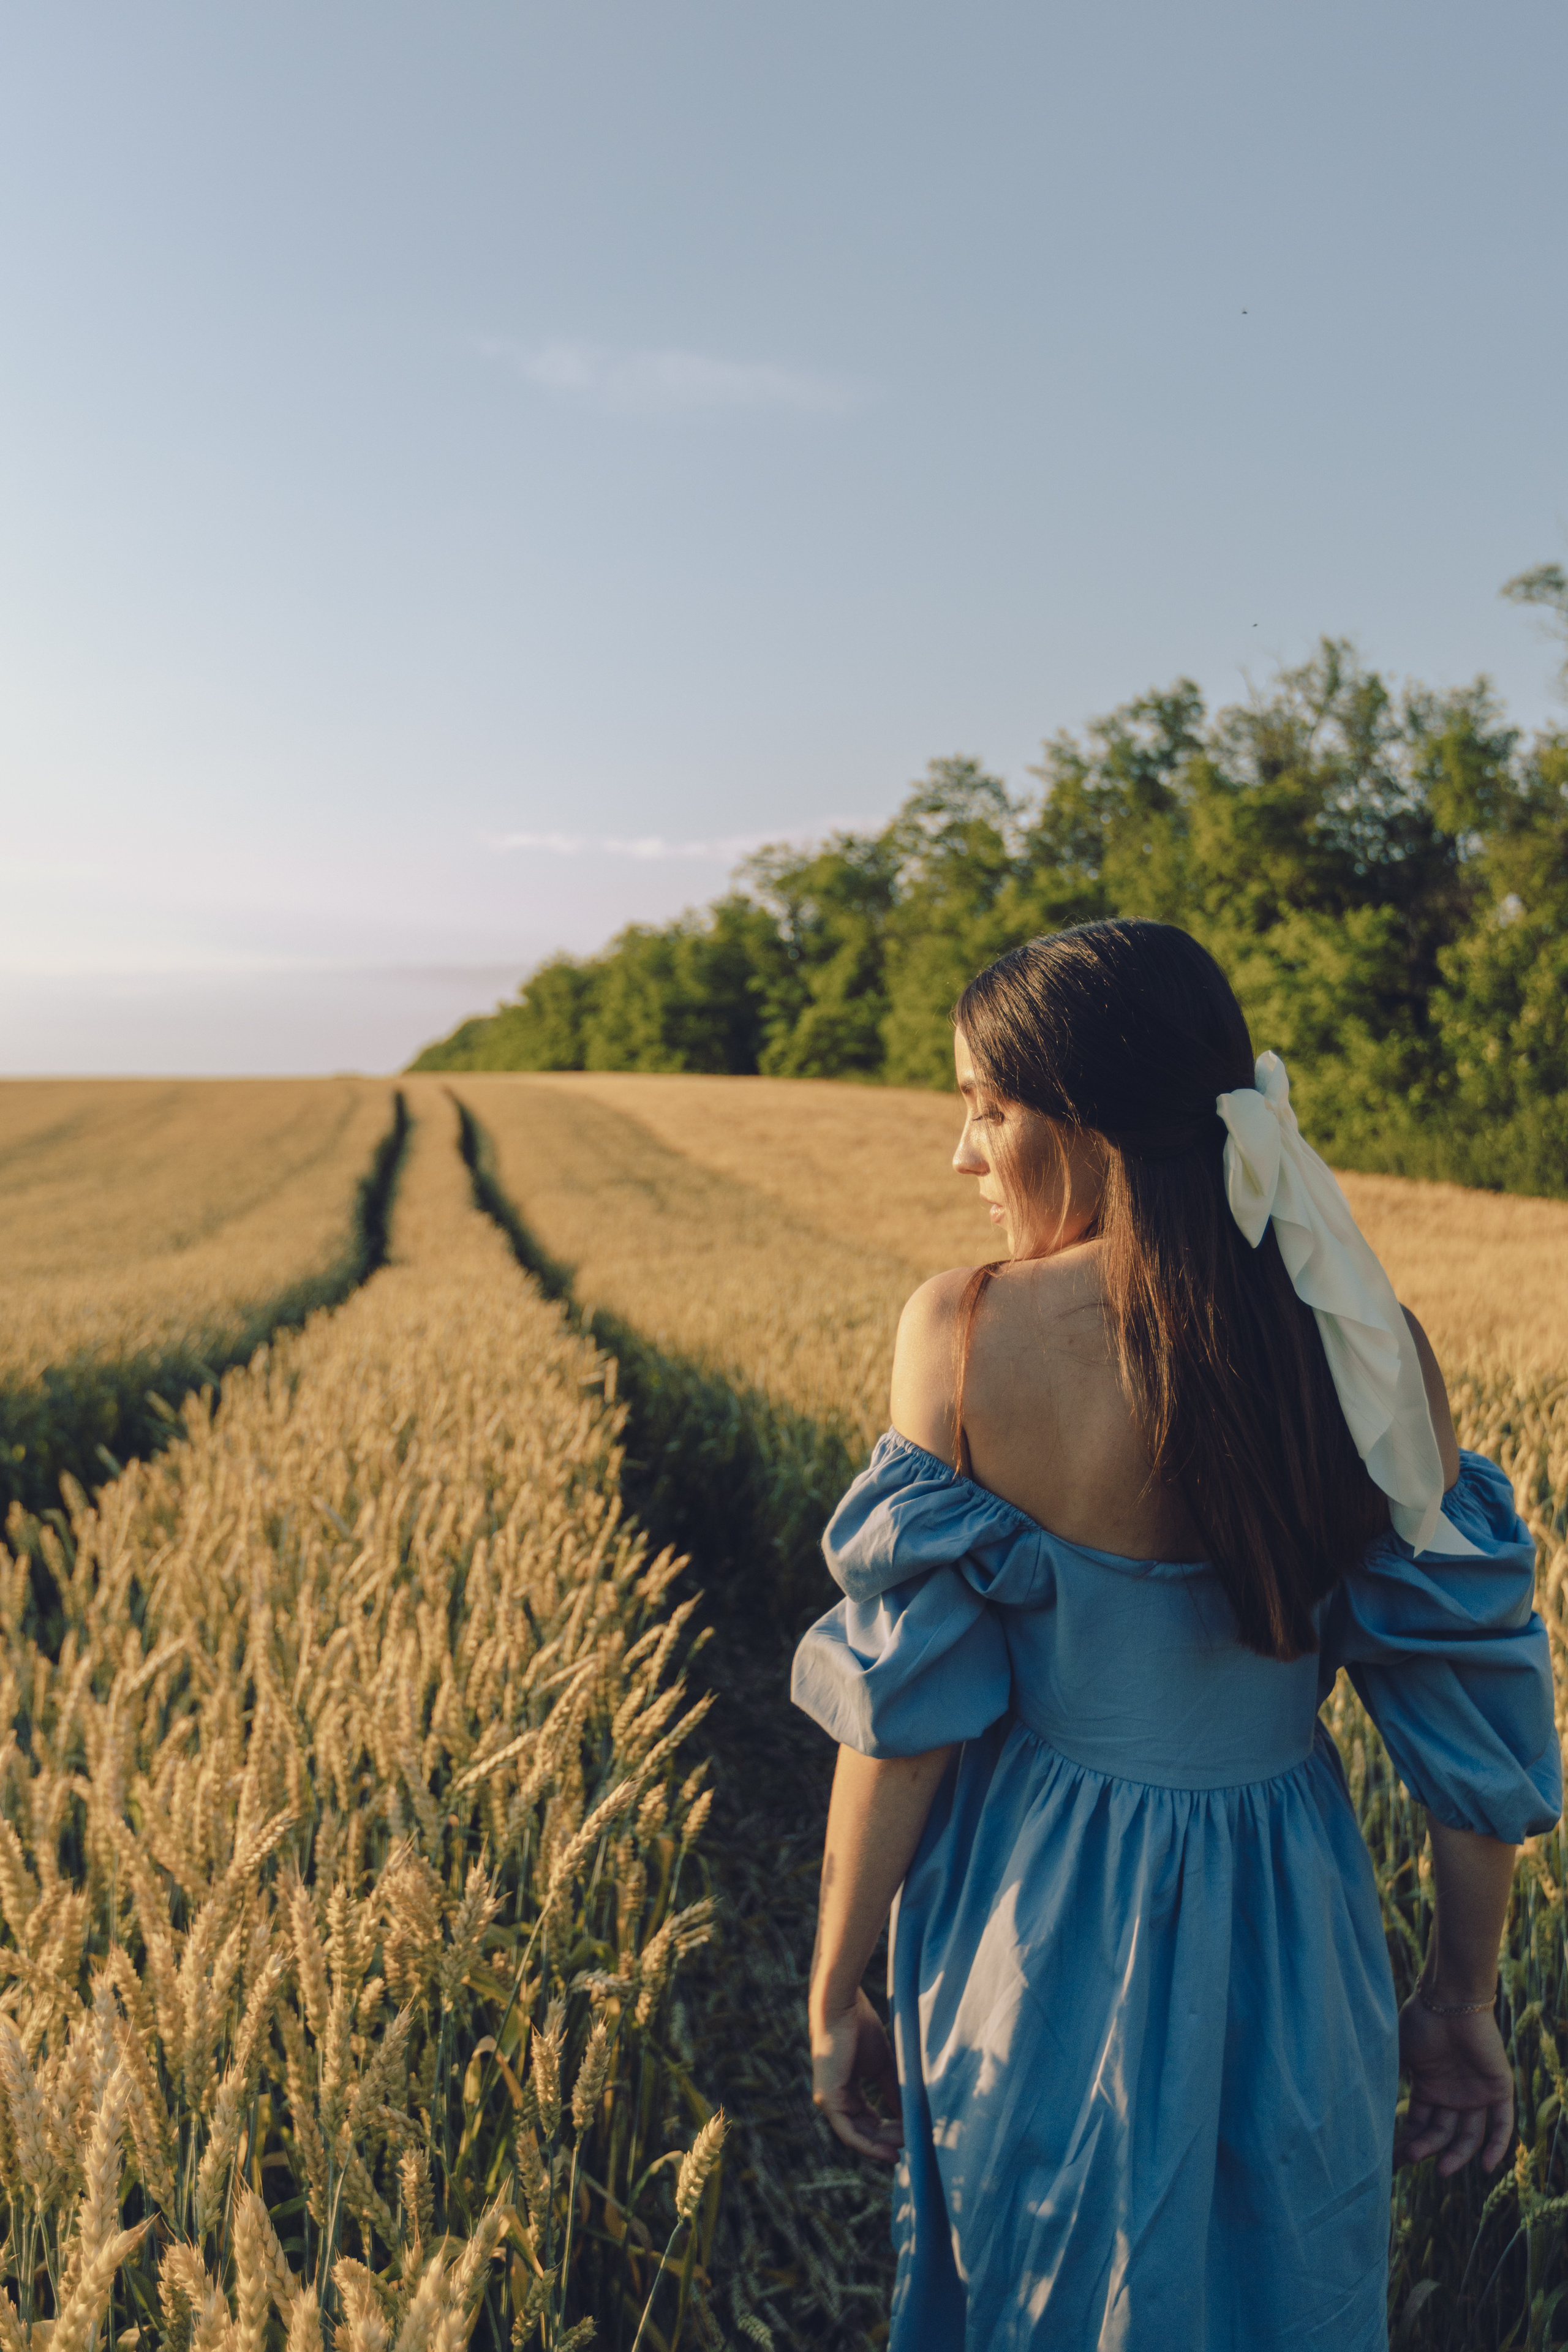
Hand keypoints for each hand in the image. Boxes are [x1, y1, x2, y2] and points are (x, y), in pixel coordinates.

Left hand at [810, 1987, 903, 2164]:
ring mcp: (828, 2101)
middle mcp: (835, 2099)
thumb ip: (892, 2090)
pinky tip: (889, 2151)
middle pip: (864, 2130)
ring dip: (881, 2145)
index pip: (867, 2119)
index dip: (889, 2130)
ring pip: (857, 2135)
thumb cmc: (860, 2028)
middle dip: (889, 2139)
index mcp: (846, 2090)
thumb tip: (908, 2114)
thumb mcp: (882, 2066)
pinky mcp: (827, 2100)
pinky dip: (869, 2145)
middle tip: (912, 2141)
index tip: (910, 2134)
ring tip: (904, 2148)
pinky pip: (848, 2133)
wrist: (843, 2008)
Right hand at [1396, 1993, 1513, 2175]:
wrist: (1449, 2000)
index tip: (1393, 2163)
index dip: (1407, 2143)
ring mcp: (1477, 2093)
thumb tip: (1367, 2105)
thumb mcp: (1398, 2053)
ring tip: (1441, 2170)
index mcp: (1429, 2087)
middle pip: (1441, 2133)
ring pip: (1469, 2134)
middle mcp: (1453, 2095)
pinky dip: (1497, 2146)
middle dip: (1425, 2148)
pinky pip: (1502, 2123)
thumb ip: (1389, 2078)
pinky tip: (1485, 2167)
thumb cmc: (1420, 2020)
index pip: (1419, 2124)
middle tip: (1411, 2159)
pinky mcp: (1499, 2088)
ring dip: (1456, 2155)